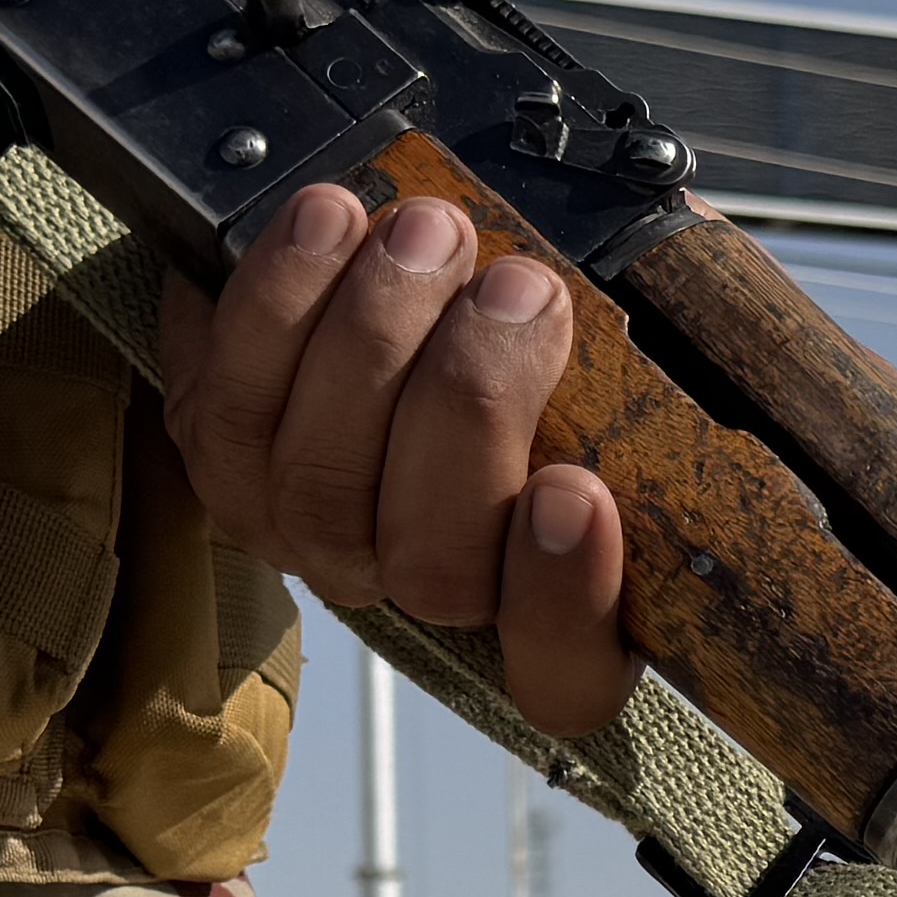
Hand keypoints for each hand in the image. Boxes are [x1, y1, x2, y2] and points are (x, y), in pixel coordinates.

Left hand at [160, 181, 641, 735]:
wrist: (417, 271)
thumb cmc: (549, 312)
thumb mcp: (657, 335)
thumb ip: (677, 342)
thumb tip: (670, 268)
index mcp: (557, 604)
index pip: (563, 674)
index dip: (562, 601)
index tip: (578, 493)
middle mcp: (426, 591)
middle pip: (430, 562)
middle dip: (471, 406)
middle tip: (520, 290)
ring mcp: (316, 536)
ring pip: (320, 484)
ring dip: (369, 341)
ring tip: (424, 233)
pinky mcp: (225, 456)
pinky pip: (219, 408)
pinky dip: (271, 304)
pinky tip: (329, 223)